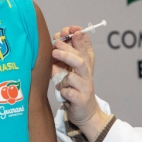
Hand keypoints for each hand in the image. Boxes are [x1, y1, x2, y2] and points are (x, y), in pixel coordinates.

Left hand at [52, 26, 109, 141]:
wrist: (84, 112)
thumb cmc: (74, 88)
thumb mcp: (70, 70)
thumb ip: (64, 56)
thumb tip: (56, 40)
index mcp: (86, 64)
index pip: (86, 47)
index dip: (80, 36)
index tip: (71, 29)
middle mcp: (87, 74)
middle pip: (80, 58)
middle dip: (68, 49)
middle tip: (55, 43)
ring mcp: (85, 87)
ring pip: (77, 72)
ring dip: (66, 63)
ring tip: (54, 57)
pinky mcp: (80, 100)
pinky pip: (71, 92)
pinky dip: (64, 90)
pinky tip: (61, 90)